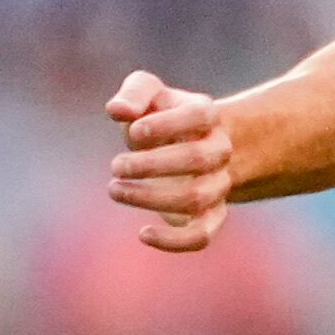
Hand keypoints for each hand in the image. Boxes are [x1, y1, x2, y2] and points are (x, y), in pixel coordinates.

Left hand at [106, 70, 236, 253]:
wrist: (189, 147)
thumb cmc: (160, 117)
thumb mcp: (148, 94)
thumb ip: (134, 93)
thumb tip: (117, 110)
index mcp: (207, 115)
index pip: (198, 116)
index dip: (166, 125)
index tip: (133, 131)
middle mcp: (219, 150)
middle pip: (198, 159)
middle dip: (151, 165)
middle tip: (115, 166)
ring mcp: (218, 184)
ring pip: (196, 198)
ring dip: (151, 198)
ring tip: (115, 189)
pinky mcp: (210, 216)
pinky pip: (202, 235)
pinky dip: (174, 241)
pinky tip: (143, 233)